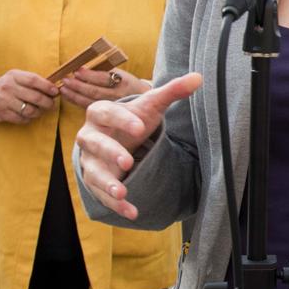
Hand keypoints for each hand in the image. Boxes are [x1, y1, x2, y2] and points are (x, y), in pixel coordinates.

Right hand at [0, 69, 60, 124]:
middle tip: (51, 105)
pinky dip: (28, 119)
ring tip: (40, 111)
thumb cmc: (2, 88)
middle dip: (47, 102)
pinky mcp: (1, 113)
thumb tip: (52, 87)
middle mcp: (8, 87)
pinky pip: (21, 119)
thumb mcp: (13, 79)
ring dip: (38, 112)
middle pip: (35, 97)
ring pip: (29, 110)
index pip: (34, 80)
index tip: (56, 91)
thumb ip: (30, 81)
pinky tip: (28, 116)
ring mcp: (4, 100)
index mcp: (13, 76)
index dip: (47, 86)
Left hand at [61, 66, 146, 108]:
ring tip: (63, 88)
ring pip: (90, 101)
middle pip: (95, 91)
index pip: (104, 78)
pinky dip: (77, 101)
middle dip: (78, 85)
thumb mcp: (123, 74)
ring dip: (74, 94)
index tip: (77, 70)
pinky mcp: (106, 113)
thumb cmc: (128, 84)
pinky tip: (69, 96)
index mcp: (124, 82)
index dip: (89, 75)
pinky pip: (89, 107)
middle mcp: (118, 95)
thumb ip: (106, 70)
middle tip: (65, 79)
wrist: (143, 101)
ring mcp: (112, 106)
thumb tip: (83, 66)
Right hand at [75, 72, 203, 220]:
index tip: (141, 128)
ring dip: (107, 183)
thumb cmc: (133, 119)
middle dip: (110, 152)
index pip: (107, 113)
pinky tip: (132, 211)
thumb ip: (172, 91)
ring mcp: (90, 161)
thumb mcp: (151, 106)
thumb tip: (199, 77)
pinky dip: (116, 204)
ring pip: (93, 172)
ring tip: (122, 193)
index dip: (122, 120)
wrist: (117, 139)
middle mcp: (90, 137)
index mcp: (101, 113)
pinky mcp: (95, 181)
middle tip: (128, 162)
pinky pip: (102, 194)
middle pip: (95, 143)